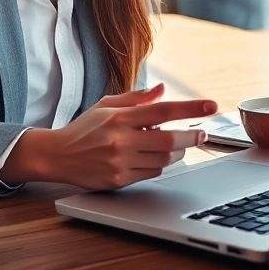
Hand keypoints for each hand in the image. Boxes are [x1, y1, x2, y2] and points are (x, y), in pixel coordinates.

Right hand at [0, 82, 216, 188]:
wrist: (57, 156)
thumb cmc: (84, 128)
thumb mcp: (106, 105)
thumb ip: (136, 98)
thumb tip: (162, 89)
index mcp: (119, 117)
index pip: (163, 110)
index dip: (190, 108)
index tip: (211, 106)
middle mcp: (121, 139)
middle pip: (170, 140)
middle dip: (191, 137)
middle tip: (201, 133)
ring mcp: (120, 162)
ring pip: (164, 159)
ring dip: (177, 152)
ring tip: (176, 146)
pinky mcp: (119, 180)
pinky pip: (152, 173)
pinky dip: (160, 165)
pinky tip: (155, 157)